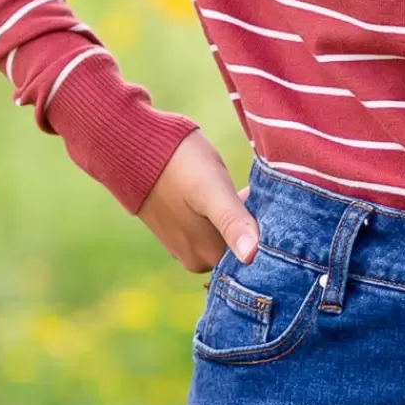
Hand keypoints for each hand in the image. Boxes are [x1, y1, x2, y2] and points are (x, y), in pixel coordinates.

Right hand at [139, 132, 258, 273]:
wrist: (131, 145)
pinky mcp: (176, 229)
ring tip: (241, 189)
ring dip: (238, 218)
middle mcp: (196, 259)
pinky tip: (221, 190)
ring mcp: (184, 245)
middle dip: (254, 226)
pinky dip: (221, 214)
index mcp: (208, 257)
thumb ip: (232, 222)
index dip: (268, 232)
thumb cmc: (176, 164)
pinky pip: (209, 228)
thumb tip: (252, 256)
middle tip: (256, 193)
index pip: (255, 257)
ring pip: (226, 236)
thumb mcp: (212, 190)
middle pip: (240, 248)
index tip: (273, 206)